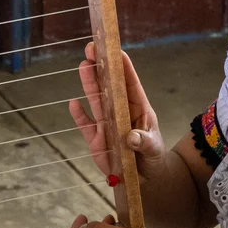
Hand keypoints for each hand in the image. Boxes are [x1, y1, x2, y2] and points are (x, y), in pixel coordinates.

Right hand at [68, 43, 168, 179]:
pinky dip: (79, 115)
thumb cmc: (153, 157)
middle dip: (100, 68)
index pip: (131, 84)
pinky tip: (73, 103)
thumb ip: (144, 143)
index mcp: (138, 109)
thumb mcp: (154, 150)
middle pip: (109, 86)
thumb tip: (131, 137)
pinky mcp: (96, 140)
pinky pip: (85, 125)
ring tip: (83, 65)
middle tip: (91, 48)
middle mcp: (120, 112)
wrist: (144, 179)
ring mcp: (106, 125)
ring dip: (89, 84)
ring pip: (96, 101)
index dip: (123, 66)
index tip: (116, 50)